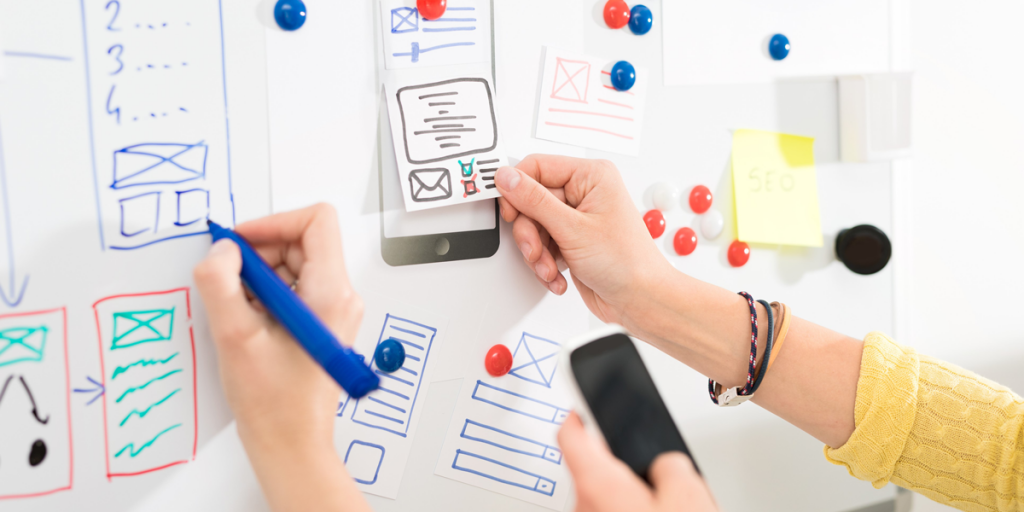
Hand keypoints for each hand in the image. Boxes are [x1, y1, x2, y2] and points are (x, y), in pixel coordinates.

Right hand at [193, 204, 369, 511]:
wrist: (290, 444)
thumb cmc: (274, 403)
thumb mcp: (235, 337)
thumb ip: (222, 283)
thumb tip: (221, 250)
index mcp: (331, 293)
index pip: (316, 221)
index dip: (273, 222)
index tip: (238, 243)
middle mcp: (340, 297)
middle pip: (301, 242)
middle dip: (259, 254)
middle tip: (228, 282)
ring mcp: (332, 310)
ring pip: (292, 265)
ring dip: (257, 278)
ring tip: (239, 312)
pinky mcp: (320, 323)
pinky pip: (291, 289)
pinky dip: (263, 296)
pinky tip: (247, 324)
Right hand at [495, 155, 669, 324]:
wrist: (639, 299)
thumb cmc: (627, 263)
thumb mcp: (573, 229)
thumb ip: (534, 201)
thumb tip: (507, 178)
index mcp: (591, 176)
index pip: (537, 167)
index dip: (518, 190)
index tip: (510, 212)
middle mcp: (584, 193)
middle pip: (531, 202)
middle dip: (530, 233)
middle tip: (536, 250)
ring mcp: (577, 218)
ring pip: (533, 226)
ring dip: (537, 253)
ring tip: (550, 268)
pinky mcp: (571, 240)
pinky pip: (542, 244)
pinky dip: (545, 263)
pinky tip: (558, 274)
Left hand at [558, 413, 716, 511]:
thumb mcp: (689, 494)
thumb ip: (672, 463)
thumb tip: (667, 463)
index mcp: (598, 484)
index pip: (570, 433)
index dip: (580, 411)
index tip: (585, 401)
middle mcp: (584, 507)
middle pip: (592, 467)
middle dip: (620, 461)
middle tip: (650, 464)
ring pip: (603, 495)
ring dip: (628, 492)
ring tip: (664, 502)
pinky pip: (609, 511)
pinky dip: (628, 508)